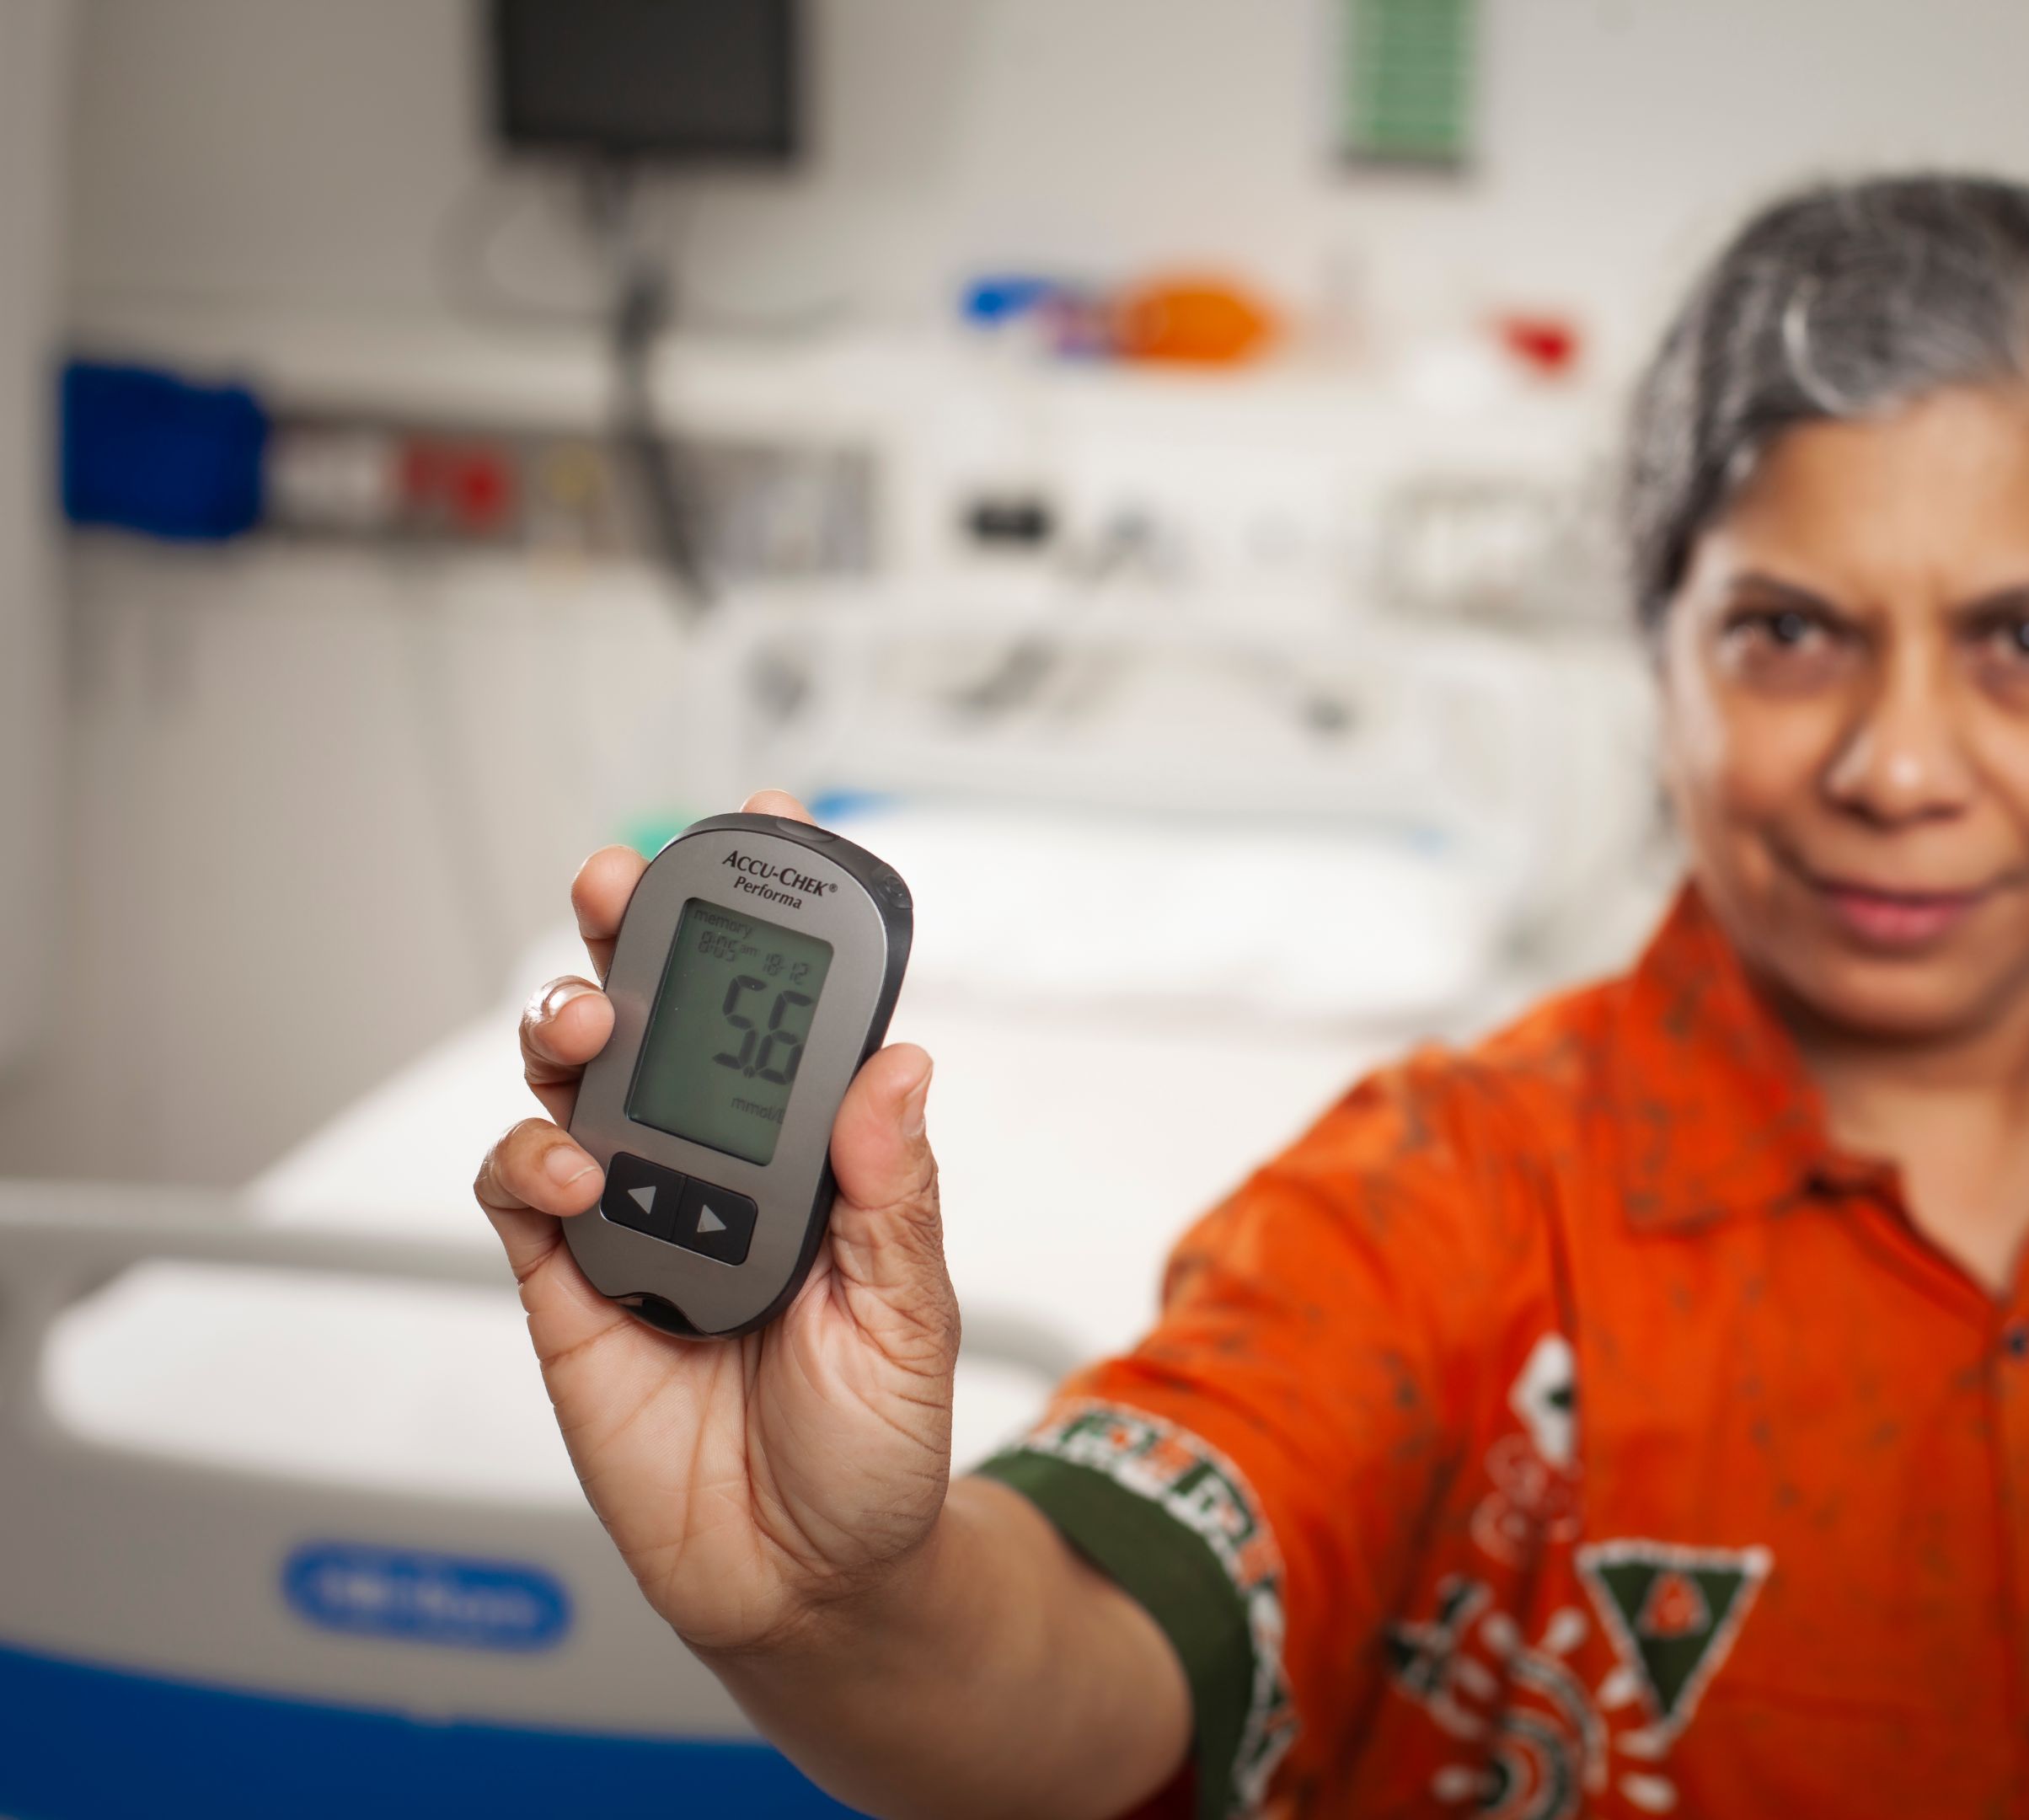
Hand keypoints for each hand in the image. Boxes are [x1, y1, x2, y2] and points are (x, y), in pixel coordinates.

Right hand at [475, 791, 959, 1656]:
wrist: (807, 1584)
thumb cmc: (874, 1450)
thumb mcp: (910, 1319)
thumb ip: (893, 1197)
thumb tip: (898, 1068)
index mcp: (819, 1155)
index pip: (789, 1012)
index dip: (774, 916)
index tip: (767, 824)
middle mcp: (722, 1166)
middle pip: (663, 1014)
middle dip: (639, 930)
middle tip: (623, 880)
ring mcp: (636, 1213)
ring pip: (578, 1077)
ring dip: (572, 1022)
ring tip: (591, 1020)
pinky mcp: (566, 1281)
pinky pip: (521, 1185)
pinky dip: (532, 1153)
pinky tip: (575, 1163)